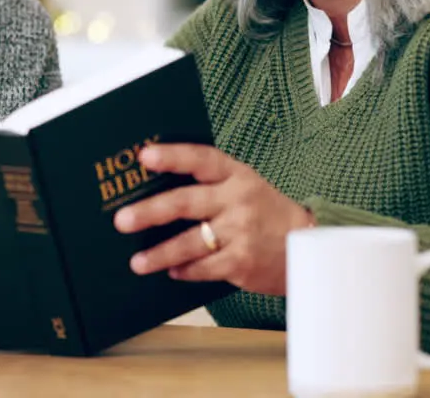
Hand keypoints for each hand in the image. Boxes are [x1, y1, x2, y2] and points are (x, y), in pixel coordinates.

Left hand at [113, 144, 313, 295]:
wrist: (307, 244)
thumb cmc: (264, 211)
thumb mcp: (244, 186)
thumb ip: (209, 184)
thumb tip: (155, 187)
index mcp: (236, 175)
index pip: (201, 159)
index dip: (172, 156)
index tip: (144, 157)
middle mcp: (238, 200)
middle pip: (185, 202)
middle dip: (150, 212)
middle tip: (121, 220)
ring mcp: (240, 232)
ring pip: (189, 242)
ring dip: (160, 254)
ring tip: (136, 262)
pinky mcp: (242, 262)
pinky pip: (203, 267)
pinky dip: (185, 271)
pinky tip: (171, 272)